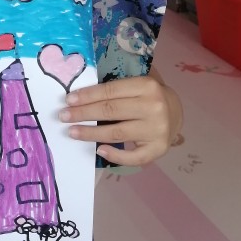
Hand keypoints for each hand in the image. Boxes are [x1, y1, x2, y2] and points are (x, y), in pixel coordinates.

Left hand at [59, 68, 181, 166]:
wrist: (176, 113)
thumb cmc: (149, 96)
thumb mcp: (138, 83)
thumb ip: (118, 85)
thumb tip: (82, 93)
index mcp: (147, 85)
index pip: (110, 91)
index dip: (87, 96)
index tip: (68, 100)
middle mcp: (154, 107)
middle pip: (110, 111)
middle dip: (83, 114)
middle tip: (63, 116)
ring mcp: (157, 130)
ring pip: (116, 133)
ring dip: (90, 133)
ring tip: (72, 132)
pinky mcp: (158, 149)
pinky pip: (132, 157)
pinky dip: (114, 155)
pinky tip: (99, 150)